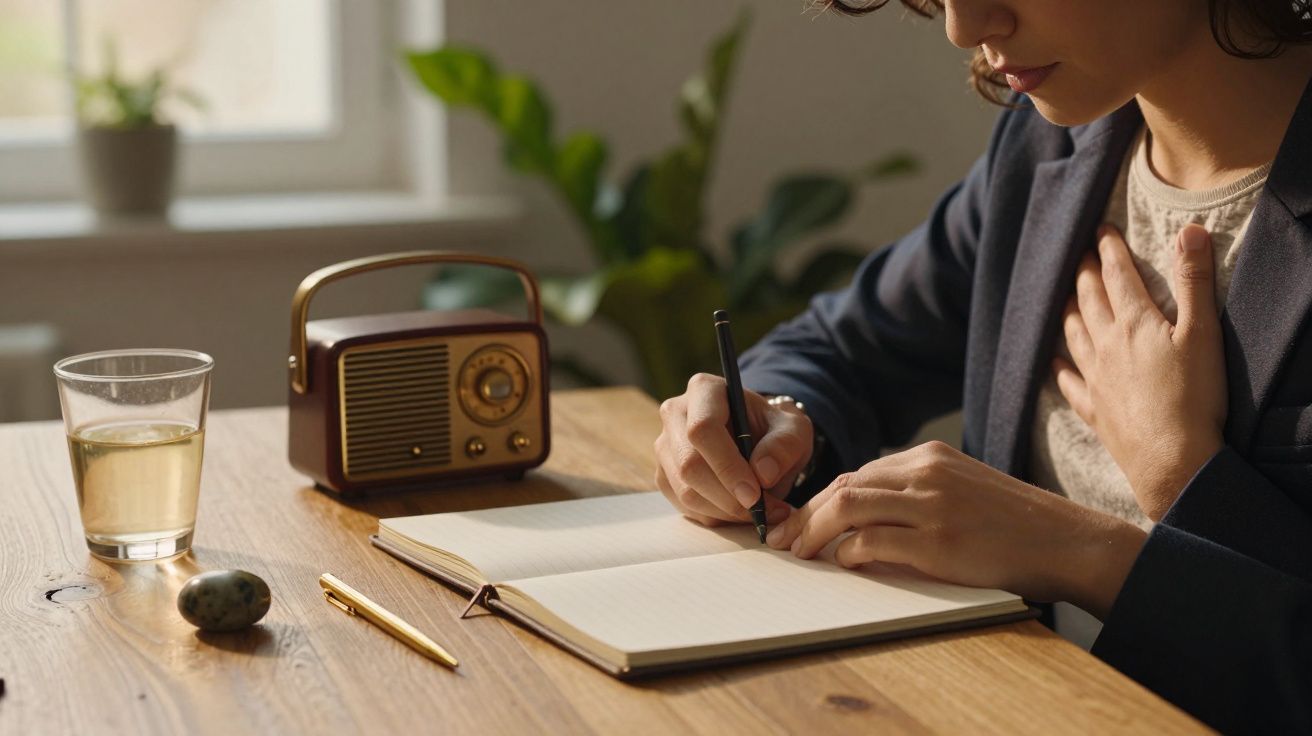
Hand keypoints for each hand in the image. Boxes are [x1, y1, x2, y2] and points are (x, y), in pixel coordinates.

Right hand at [653, 373, 808, 525]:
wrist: (759, 440)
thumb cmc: (774, 430)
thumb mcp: (794, 430)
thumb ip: (784, 446)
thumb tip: (763, 473)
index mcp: (704, 390)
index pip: (703, 428)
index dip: (727, 466)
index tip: (755, 494)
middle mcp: (675, 414)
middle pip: (689, 464)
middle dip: (728, 497)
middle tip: (763, 511)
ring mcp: (665, 446)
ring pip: (685, 491)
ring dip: (725, 512)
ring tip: (759, 513)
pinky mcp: (664, 474)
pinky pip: (684, 506)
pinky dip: (716, 517)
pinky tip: (740, 512)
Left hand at [766, 441, 1146, 617]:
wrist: (1065, 540)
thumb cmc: (1013, 524)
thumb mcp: (961, 489)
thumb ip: (915, 494)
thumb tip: (860, 520)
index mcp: (929, 458)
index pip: (856, 474)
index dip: (819, 499)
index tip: (798, 521)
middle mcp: (925, 474)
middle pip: (843, 486)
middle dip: (804, 515)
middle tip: (783, 540)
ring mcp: (932, 506)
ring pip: (848, 507)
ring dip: (814, 532)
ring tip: (799, 553)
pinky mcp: (938, 542)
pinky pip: (873, 542)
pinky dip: (849, 554)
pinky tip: (843, 564)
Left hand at [1054, 224, 1226, 520]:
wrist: (1172, 461)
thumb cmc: (1193, 397)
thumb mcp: (1203, 333)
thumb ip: (1194, 281)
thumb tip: (1189, 231)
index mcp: (1134, 323)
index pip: (1116, 275)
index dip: (1108, 249)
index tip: (1100, 229)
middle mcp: (1106, 346)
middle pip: (1088, 300)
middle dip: (1084, 273)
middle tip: (1079, 255)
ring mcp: (1095, 378)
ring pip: (1072, 334)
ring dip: (1068, 310)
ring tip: (1065, 297)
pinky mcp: (1094, 408)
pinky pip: (1069, 381)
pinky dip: (1060, 366)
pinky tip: (1054, 362)